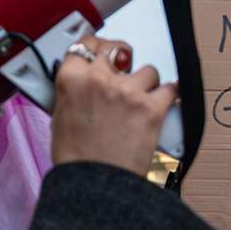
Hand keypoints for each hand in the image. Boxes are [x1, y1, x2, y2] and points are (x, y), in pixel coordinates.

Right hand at [48, 34, 175, 177]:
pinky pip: (171, 89)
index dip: (97, 45)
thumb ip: (73, 92)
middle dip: (123, 60)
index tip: (103, 48)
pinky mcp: (151, 107)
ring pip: (147, 71)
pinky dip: (170, 96)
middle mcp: (99, 79)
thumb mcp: (60, 116)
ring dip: (147, 83)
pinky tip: (168, 100)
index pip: (85, 44)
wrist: (94, 184)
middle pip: (118, 51)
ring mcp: (127, 92)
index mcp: (71, 79)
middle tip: (126, 71)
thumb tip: (83, 84)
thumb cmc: (76, 159)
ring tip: (141, 102)